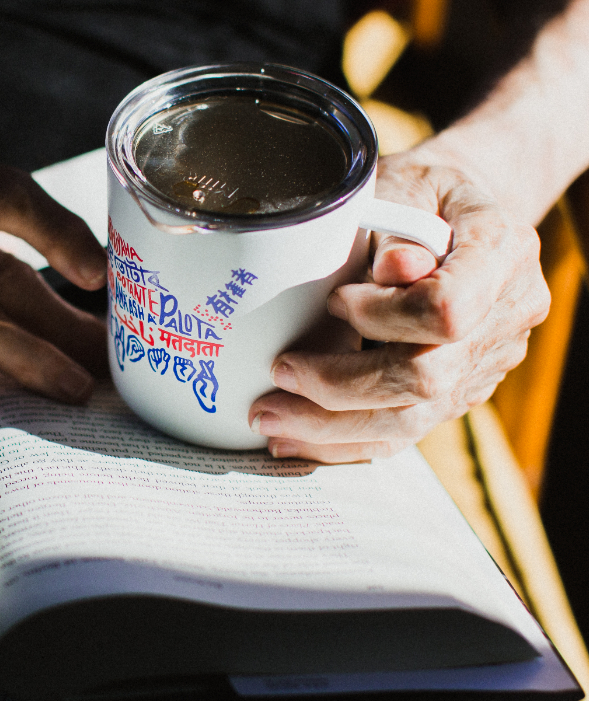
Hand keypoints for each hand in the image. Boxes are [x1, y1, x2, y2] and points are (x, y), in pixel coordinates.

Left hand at [247, 149, 549, 461]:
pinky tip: (294, 438)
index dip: (383, 316)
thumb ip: (396, 226)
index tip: (334, 301)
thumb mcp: (404, 185)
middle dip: (340, 386)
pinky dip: (344, 440)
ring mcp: (486, 363)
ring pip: (412, 420)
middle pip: (426, 379)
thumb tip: (394, 270)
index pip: (447, 310)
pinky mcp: (459, 393)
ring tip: (269, 420)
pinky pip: (404, 431)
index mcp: (501, 253)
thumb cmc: (418, 194)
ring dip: (331, 427)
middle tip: (277, 375)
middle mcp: (506, 317)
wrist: (454, 215)